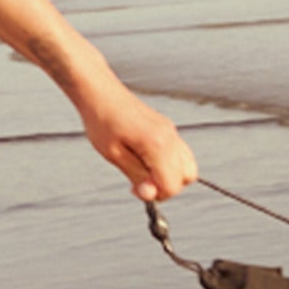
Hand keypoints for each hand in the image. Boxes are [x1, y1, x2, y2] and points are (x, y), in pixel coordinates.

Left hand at [80, 88, 198, 201]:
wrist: (101, 93)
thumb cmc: (102, 121)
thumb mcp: (114, 155)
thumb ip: (137, 176)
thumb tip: (151, 193)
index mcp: (157, 144)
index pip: (172, 185)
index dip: (155, 194)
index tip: (135, 189)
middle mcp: (170, 137)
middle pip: (187, 177)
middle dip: (166, 186)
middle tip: (141, 183)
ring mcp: (171, 132)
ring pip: (188, 166)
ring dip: (170, 176)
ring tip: (144, 172)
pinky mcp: (168, 129)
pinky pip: (180, 154)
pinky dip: (170, 164)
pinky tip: (147, 161)